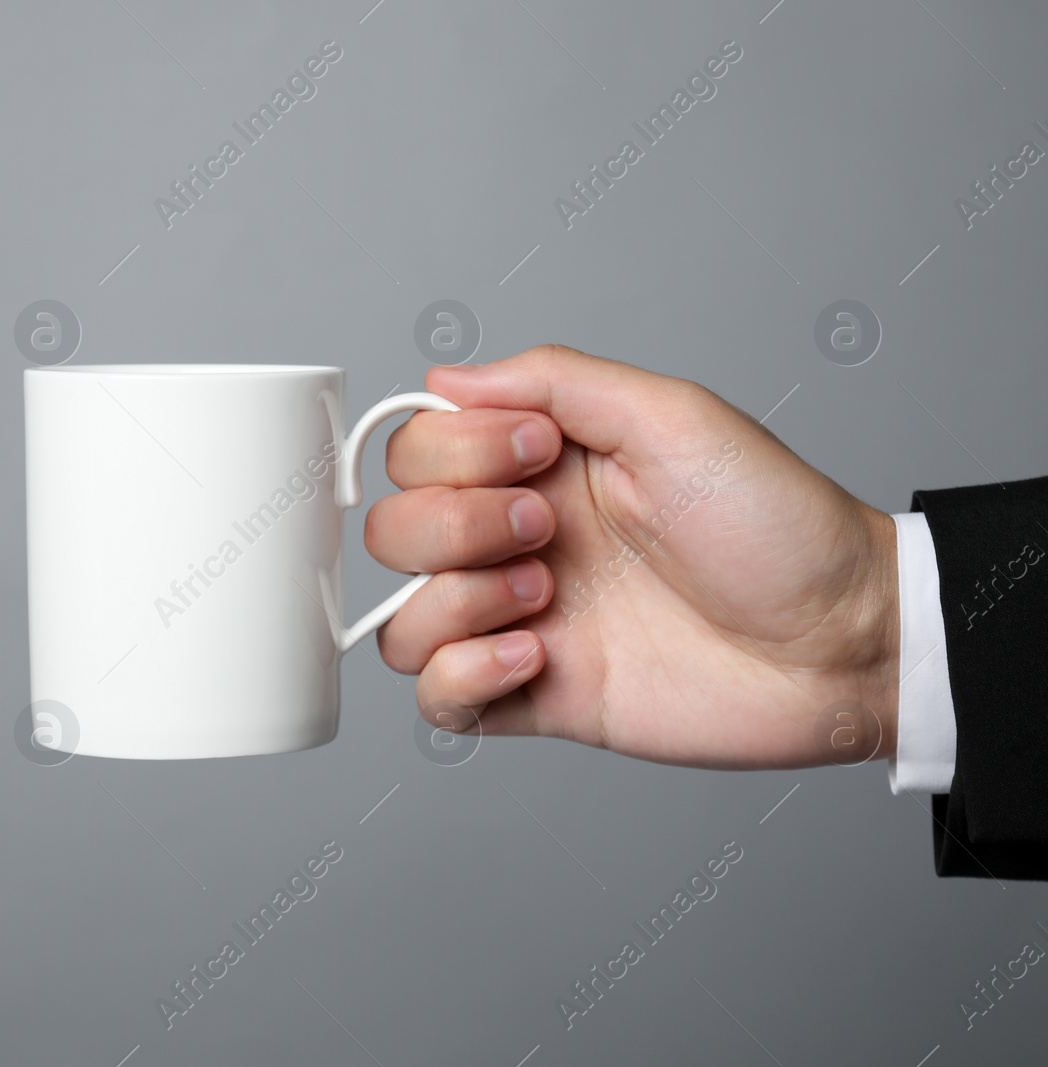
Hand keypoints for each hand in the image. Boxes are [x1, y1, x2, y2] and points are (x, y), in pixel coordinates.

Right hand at [368, 345, 899, 769]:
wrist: (841, 644)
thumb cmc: (778, 525)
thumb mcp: (674, 417)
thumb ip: (557, 379)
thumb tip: (445, 376)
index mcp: (538, 467)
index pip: (417, 449)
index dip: (453, 454)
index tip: (538, 456)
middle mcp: (515, 542)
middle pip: (392, 532)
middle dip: (453, 527)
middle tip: (545, 531)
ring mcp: (520, 623)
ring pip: (397, 620)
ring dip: (453, 603)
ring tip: (542, 603)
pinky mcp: (536, 697)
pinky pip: (437, 700)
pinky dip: (461, 678)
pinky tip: (533, 659)